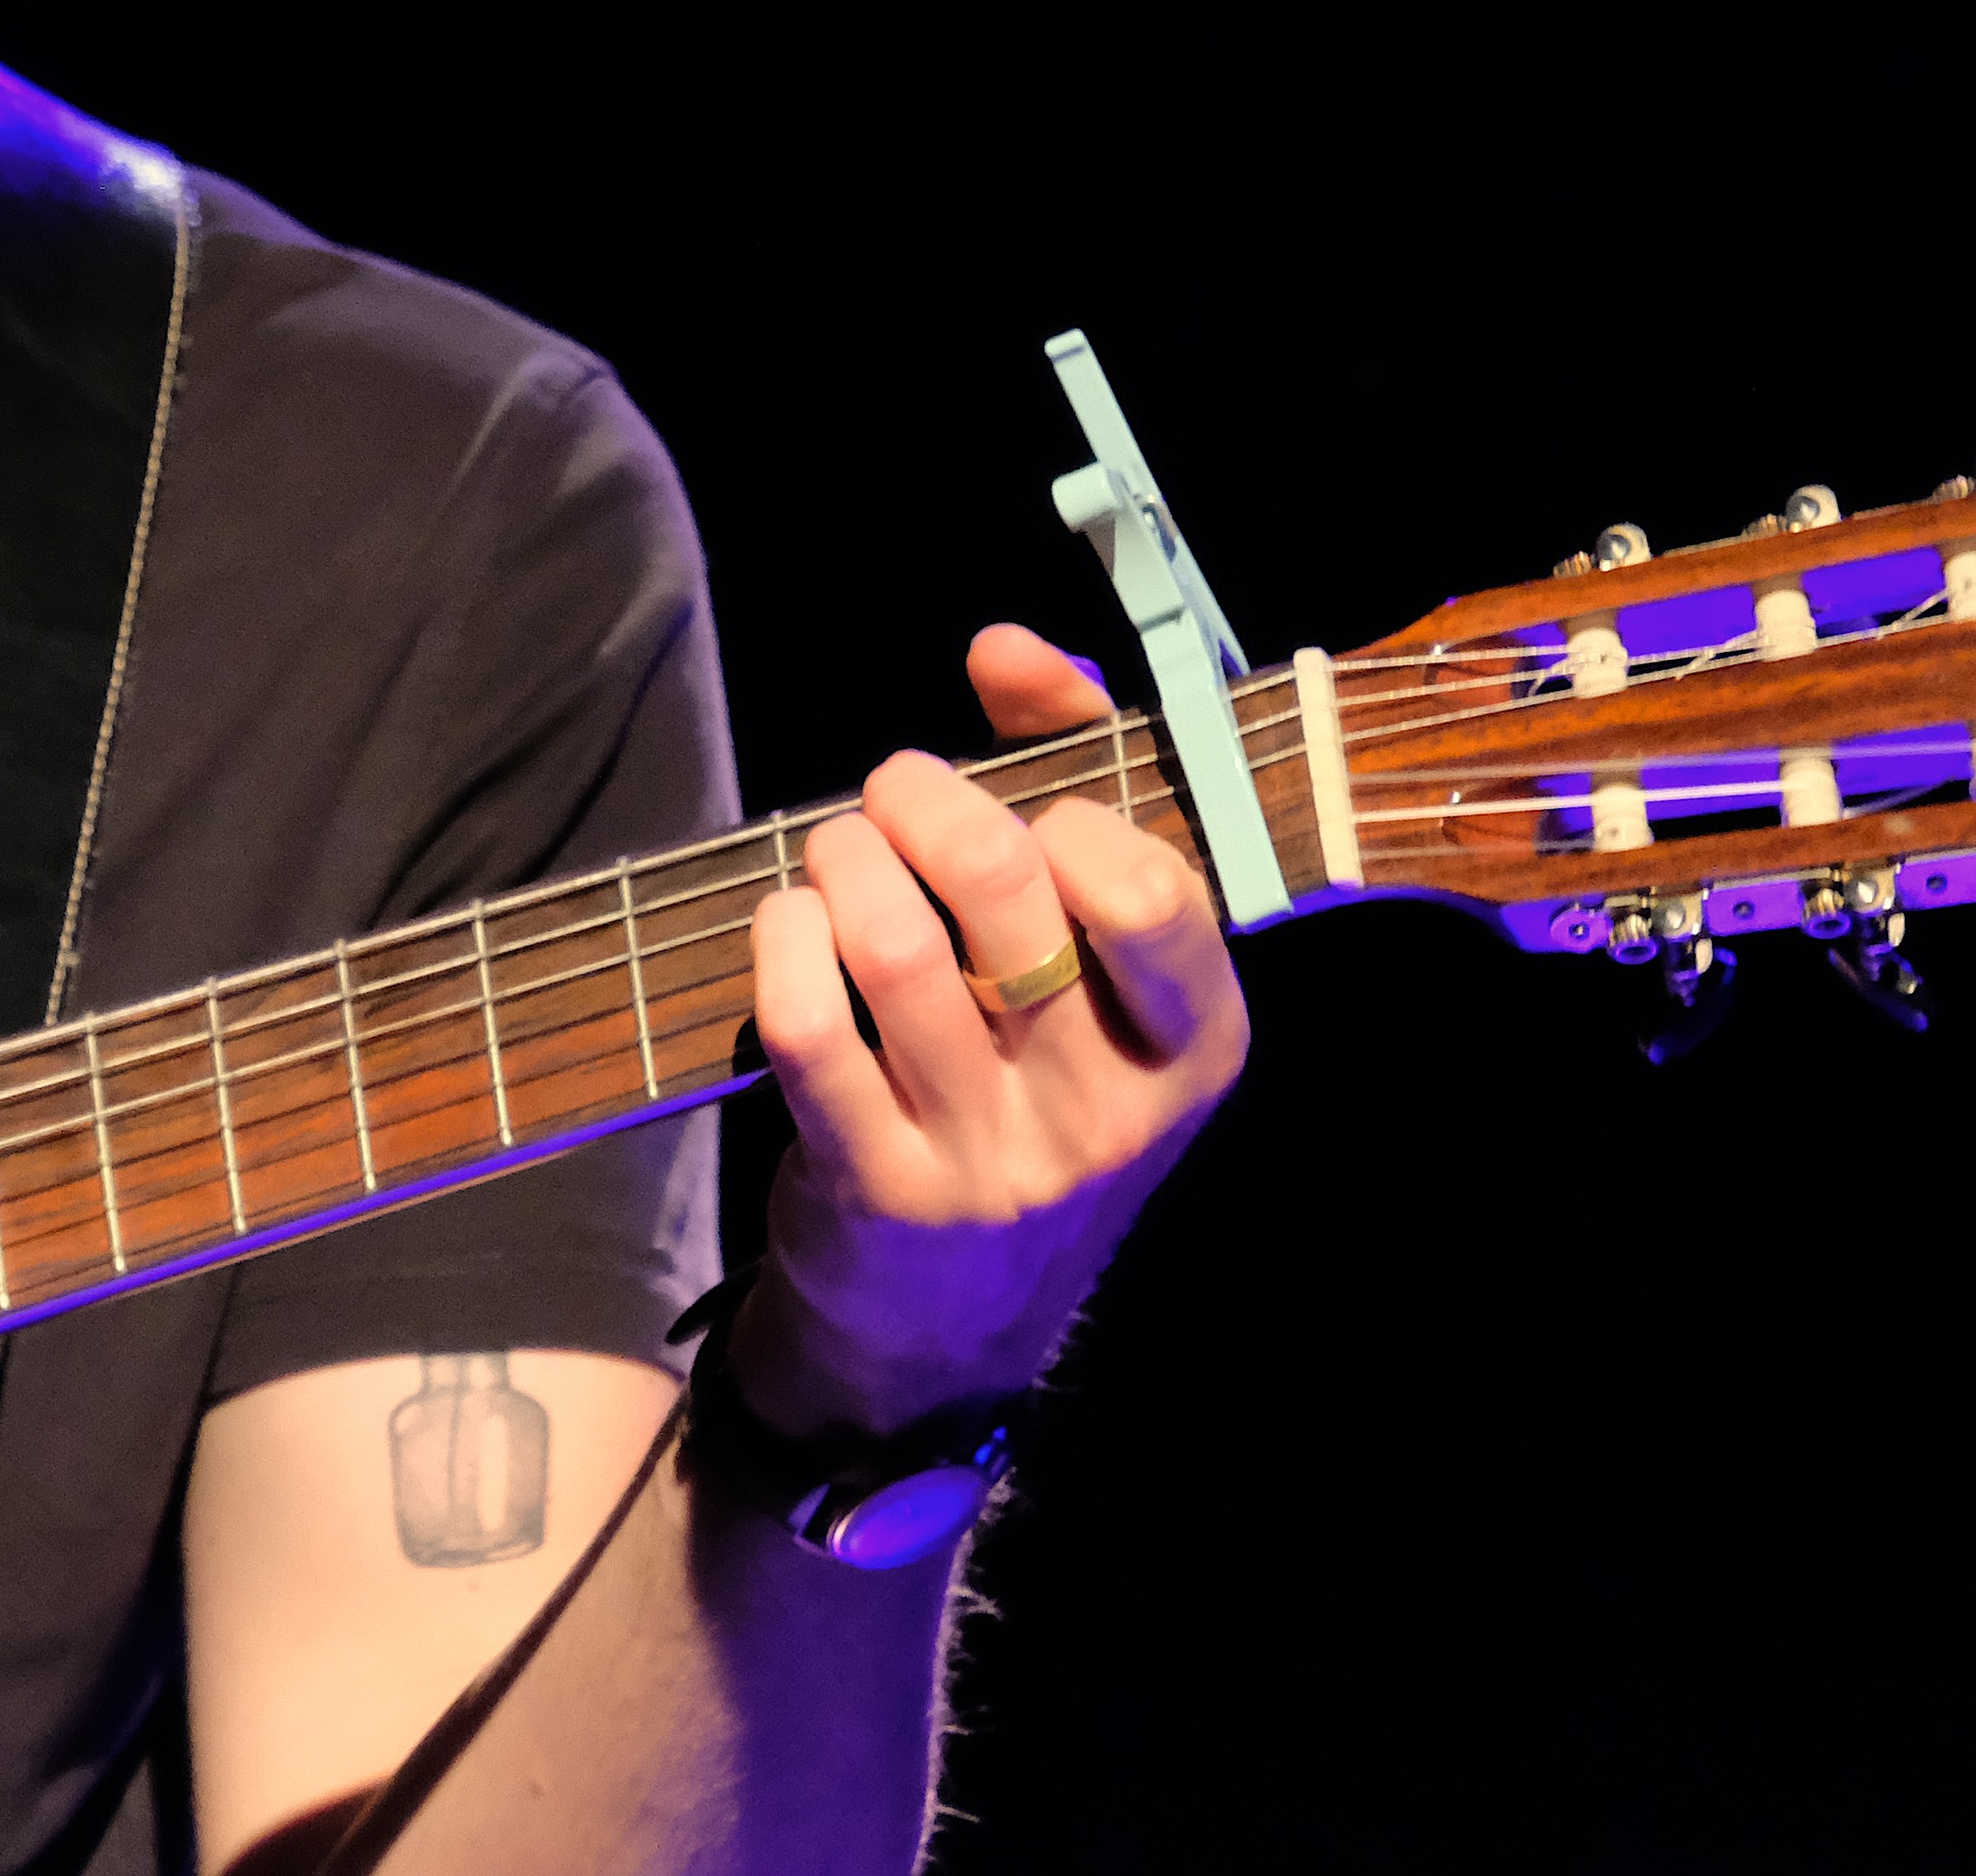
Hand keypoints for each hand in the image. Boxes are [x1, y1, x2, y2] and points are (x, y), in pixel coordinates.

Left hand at [735, 624, 1245, 1439]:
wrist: (947, 1326)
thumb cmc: (1025, 1091)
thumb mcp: (1097, 979)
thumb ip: (1075, 786)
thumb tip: (1008, 650)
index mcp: (1193, 1046)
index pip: (1152, 889)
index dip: (1066, 804)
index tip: (1018, 795)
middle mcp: (1106, 1112)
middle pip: (1010, 893)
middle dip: (926, 802)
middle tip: (892, 794)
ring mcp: (991, 1159)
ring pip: (900, 946)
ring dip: (842, 859)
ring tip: (835, 851)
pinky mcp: (877, 1188)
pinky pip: (811, 1021)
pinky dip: (781, 939)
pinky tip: (786, 923)